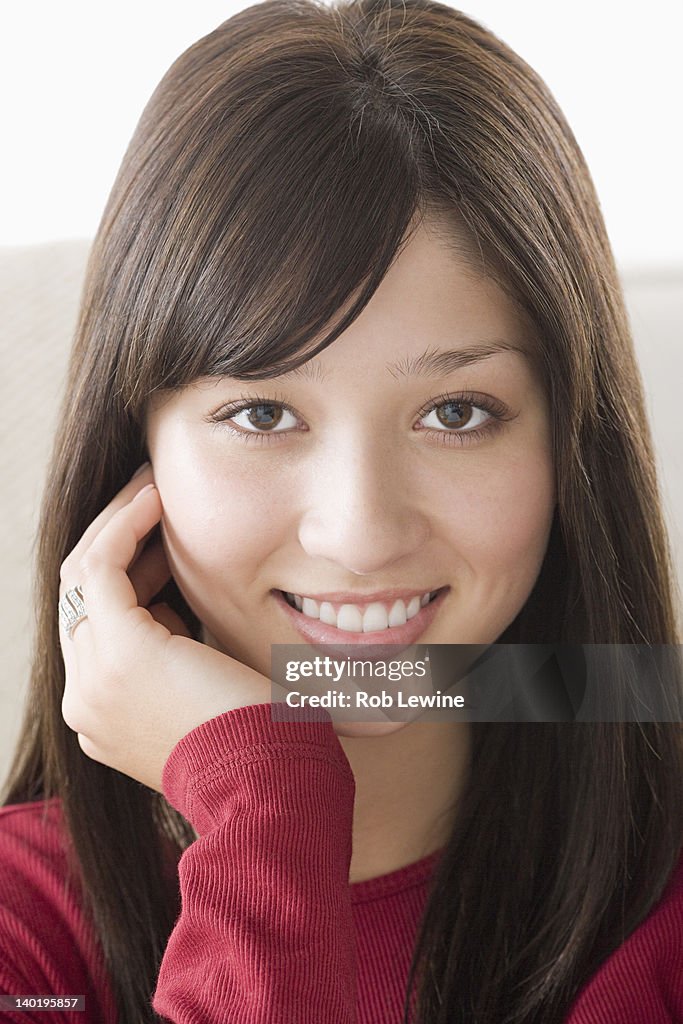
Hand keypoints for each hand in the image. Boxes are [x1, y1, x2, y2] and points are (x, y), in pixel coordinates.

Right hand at [58, 463, 276, 791]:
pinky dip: (126, 526)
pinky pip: (101, 566)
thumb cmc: (263, 745)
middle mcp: (85, 700)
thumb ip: (184, 658)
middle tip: (152, 502)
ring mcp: (92, 679)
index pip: (99, 627)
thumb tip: (183, 610)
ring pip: (83, 577)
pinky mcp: (117, 652)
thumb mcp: (210, 694)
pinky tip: (156, 498)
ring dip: (118, 525)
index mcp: (106, 716)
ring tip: (154, 490)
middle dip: (117, 543)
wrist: (271, 790)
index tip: (168, 544)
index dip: (131, 578)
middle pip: (82, 599)